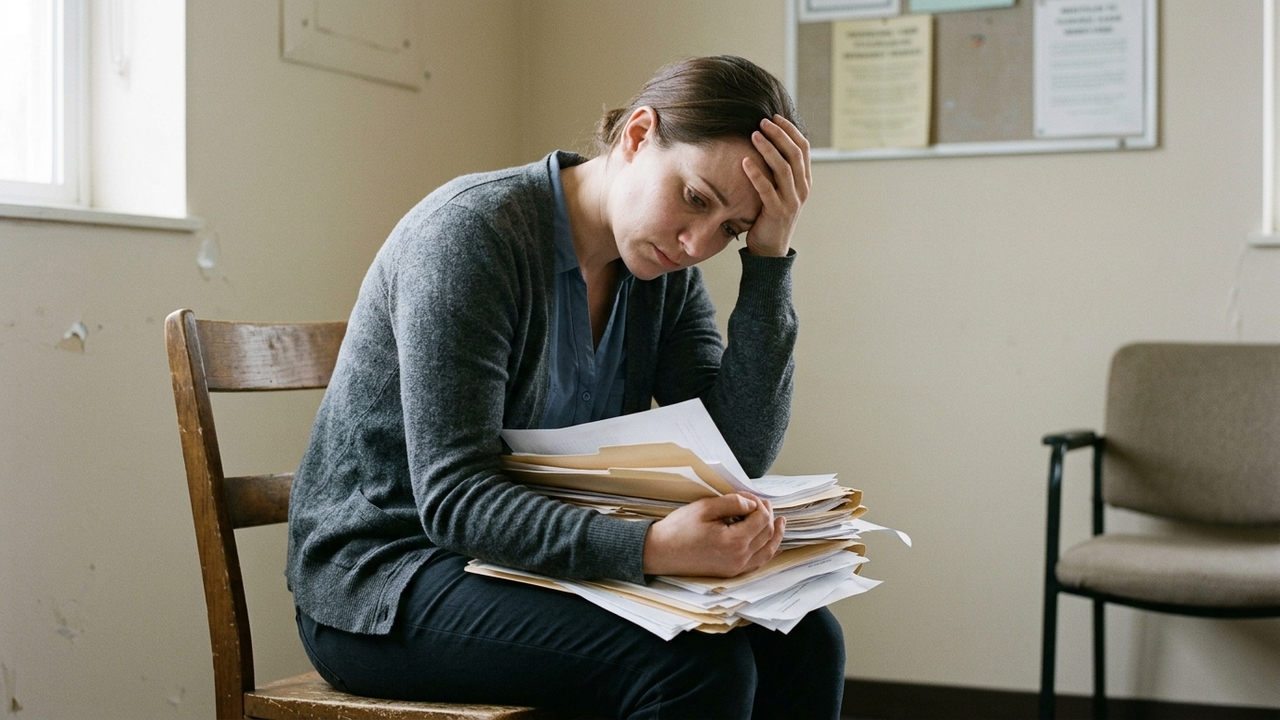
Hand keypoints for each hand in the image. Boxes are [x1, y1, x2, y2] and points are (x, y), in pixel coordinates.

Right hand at [642, 493, 785, 576]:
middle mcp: (740, 558)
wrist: (660, 552)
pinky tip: (772, 544)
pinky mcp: (731, 572)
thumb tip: (752, 503)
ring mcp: (736, 568)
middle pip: (767, 533)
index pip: (761, 518)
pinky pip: (758, 562)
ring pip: (767, 550)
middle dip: (768, 515)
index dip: (759, 503)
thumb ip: (733, 502)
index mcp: (735, 541)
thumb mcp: (706, 507)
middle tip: (762, 503)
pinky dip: (768, 551)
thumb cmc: (679, 529)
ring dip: (775, 534)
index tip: (748, 496)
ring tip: (781, 522)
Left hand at [742, 115, 811, 257]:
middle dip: (779, 134)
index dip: (790, 130)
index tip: (774, 117)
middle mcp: (802, 189)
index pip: (803, 148)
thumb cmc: (770, 215)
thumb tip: (767, 143)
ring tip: (754, 135)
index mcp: (804, 181)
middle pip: (794, 153)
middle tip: (762, 121)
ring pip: (783, 168)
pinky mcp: (777, 212)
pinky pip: (766, 188)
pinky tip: (744, 161)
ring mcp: (791, 201)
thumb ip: (779, 171)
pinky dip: (756, 173)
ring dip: (768, 148)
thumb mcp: (780, 190)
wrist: (770, 249)